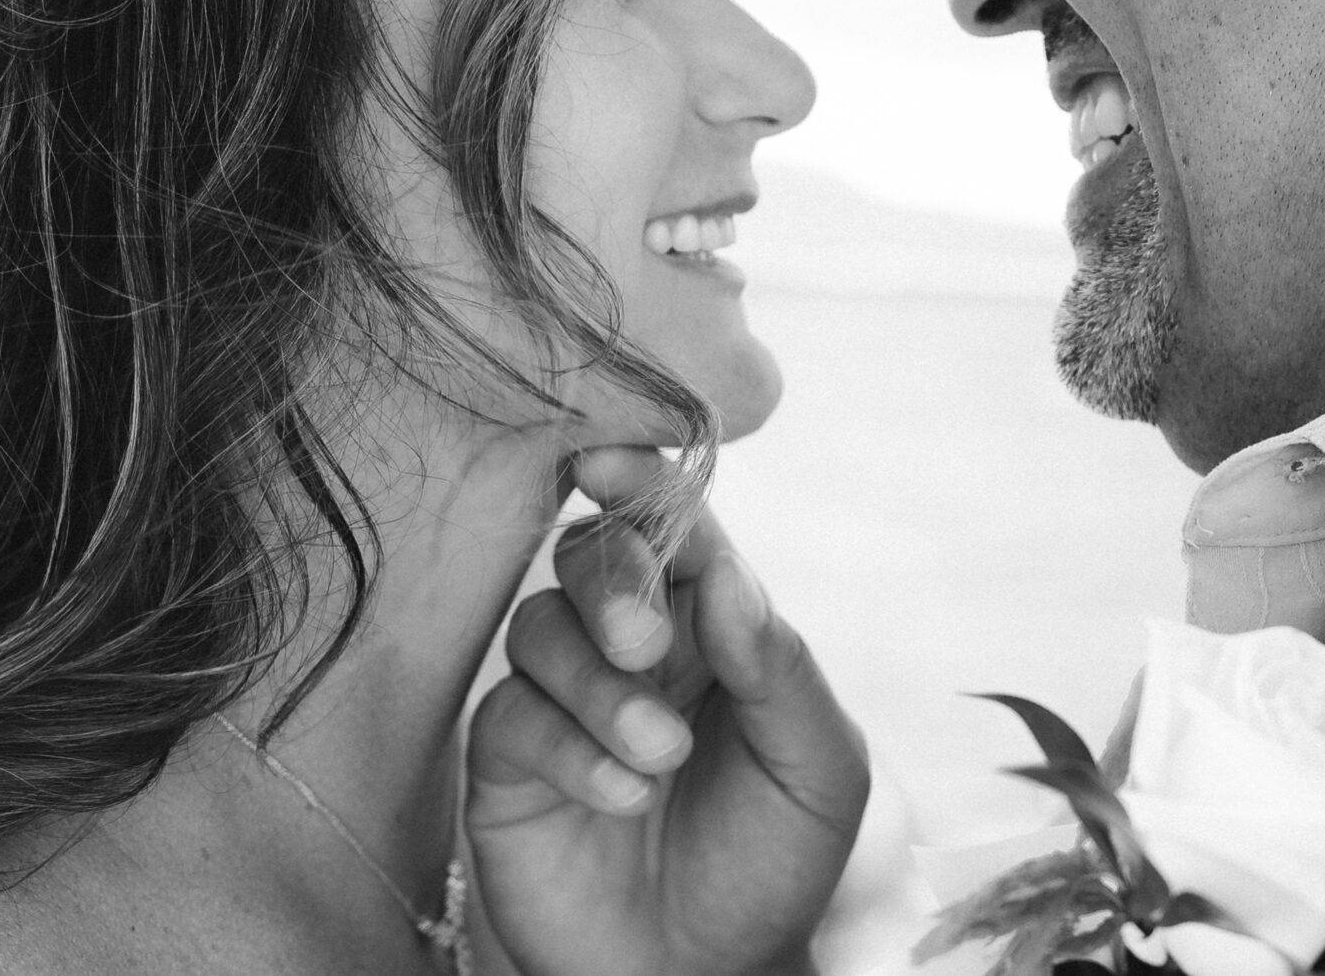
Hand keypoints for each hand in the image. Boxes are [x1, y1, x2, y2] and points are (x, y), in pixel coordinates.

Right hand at [466, 448, 869, 975]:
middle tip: (647, 646)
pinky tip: (623, 795)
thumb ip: (778, 666)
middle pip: (591, 554)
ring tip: (659, 758)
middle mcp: (629, 645)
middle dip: (615, 582)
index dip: (641, 480)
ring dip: (601, 687)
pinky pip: (512, 716)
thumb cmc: (772, 863)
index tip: (612, 461)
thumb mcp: (818, 769)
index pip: (674, 525)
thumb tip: (725, 573)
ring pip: (542, 628)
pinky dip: (568, 747)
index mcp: (710, 624)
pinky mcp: (507, 763)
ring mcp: (564, 700)